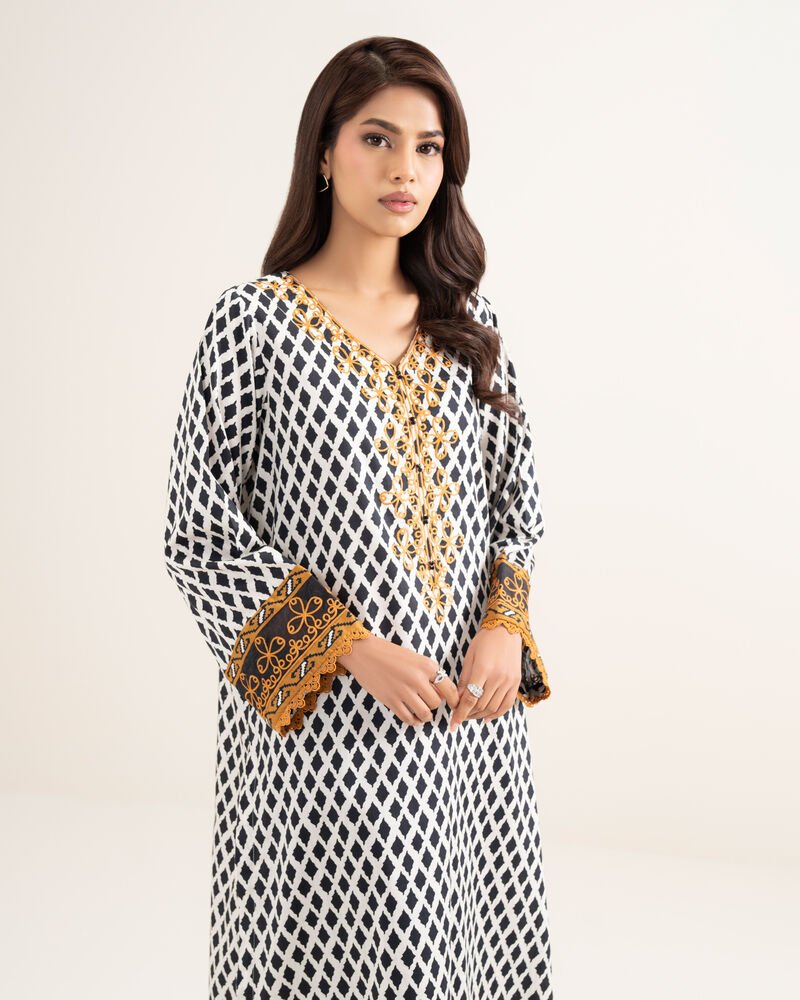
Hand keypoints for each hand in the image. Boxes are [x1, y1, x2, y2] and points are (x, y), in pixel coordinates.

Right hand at [338, 634, 460, 726]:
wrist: (364, 652)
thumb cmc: (390, 654)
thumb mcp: (414, 659)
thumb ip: (428, 675)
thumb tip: (442, 695)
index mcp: (427, 665)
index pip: (449, 688)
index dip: (453, 700)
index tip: (453, 705)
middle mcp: (418, 678)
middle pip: (437, 703)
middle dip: (434, 705)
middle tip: (429, 703)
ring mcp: (404, 691)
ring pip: (425, 713)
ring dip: (425, 716)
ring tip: (423, 714)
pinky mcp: (391, 700)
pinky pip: (408, 718)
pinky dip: (413, 720)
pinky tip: (412, 717)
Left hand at [449, 625, 521, 731]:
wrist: (506, 629)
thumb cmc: (485, 640)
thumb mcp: (470, 657)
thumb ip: (464, 680)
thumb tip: (457, 699)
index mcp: (483, 670)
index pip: (470, 699)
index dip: (460, 713)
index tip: (453, 723)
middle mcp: (498, 678)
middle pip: (481, 705)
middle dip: (468, 715)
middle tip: (459, 718)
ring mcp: (509, 681)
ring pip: (493, 708)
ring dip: (480, 715)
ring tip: (470, 717)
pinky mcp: (516, 682)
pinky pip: (507, 704)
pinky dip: (496, 714)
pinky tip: (486, 717)